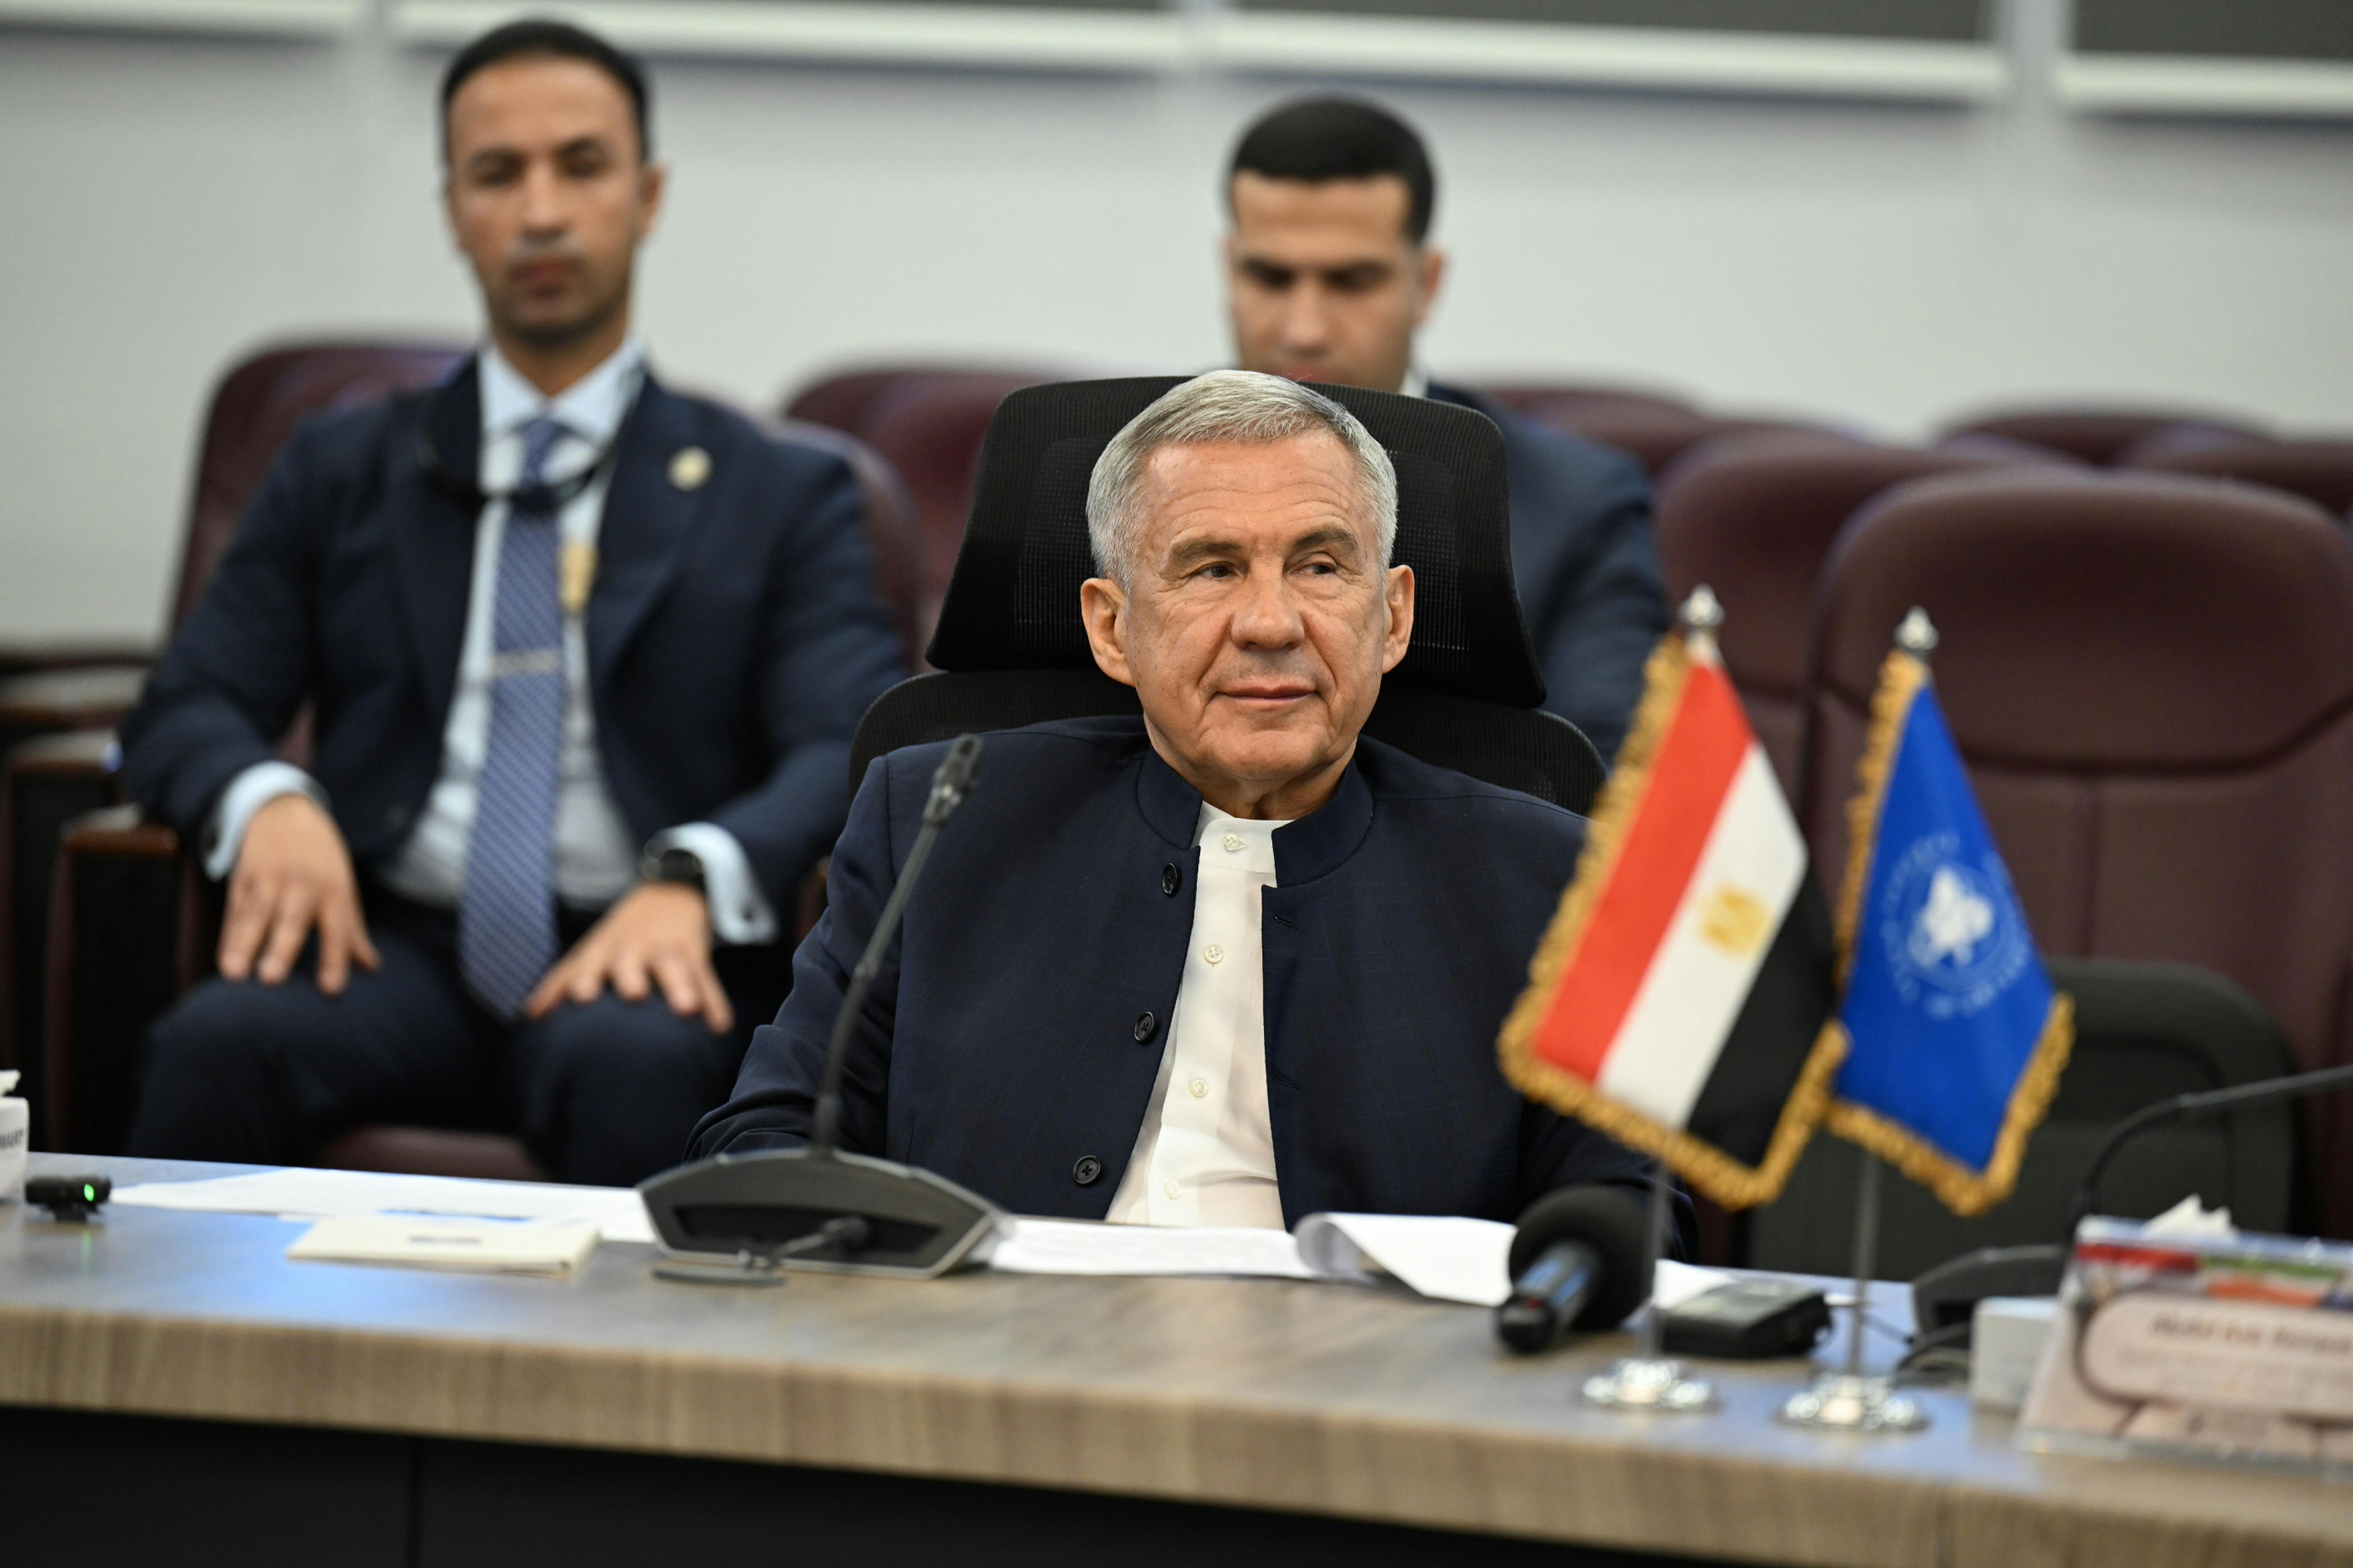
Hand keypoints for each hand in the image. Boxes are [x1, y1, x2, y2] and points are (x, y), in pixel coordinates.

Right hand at [219, 792, 380, 993]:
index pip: (337, 927)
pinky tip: (223, 960)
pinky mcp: (242, 876)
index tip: (331, 991)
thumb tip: (372, 968)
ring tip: (233, 975)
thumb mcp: (343, 887)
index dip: (335, 958)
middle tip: (271, 980)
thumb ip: (352, 930)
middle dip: (282, 949)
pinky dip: (228, 935)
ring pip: (255, 916)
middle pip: (291, 921)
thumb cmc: (321, 860)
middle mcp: (302, 884)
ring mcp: (269, 879)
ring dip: (243, 945)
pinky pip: (234, 910)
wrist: (285, 812)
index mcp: (334, 889)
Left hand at [525, 882, 732, 1032]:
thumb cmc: (621, 937)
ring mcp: (667, 948)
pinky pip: (707, 978)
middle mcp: (634, 947)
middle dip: (632, 975)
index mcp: (604, 948)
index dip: (584, 977)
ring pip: (675, 966)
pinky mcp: (696, 953)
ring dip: (682, 986)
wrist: (670, 893)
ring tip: (687, 1010)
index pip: (590, 961)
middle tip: (633, 993)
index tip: (580, 997)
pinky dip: (715, 1001)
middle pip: (632, 960)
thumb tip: (531, 1016)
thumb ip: (561, 981)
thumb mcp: (591, 950)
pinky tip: (720, 1026)